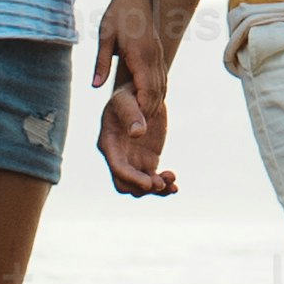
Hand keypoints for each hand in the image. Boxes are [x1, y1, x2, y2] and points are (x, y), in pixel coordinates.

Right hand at [99, 67, 173, 197]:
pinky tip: (174, 186)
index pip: (117, 167)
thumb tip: (137, 133)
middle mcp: (118, 156)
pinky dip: (163, 186)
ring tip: (172, 179)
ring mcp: (133, 161)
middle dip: (142, 187)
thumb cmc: (128, 94)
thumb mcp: (127, 99)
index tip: (149, 182)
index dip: (132, 178)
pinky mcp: (147, 163)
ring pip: (139, 187)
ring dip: (155, 189)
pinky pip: (153, 181)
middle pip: (125, 184)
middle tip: (161, 183)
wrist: (141, 95)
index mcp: (109, 144)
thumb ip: (131, 115)